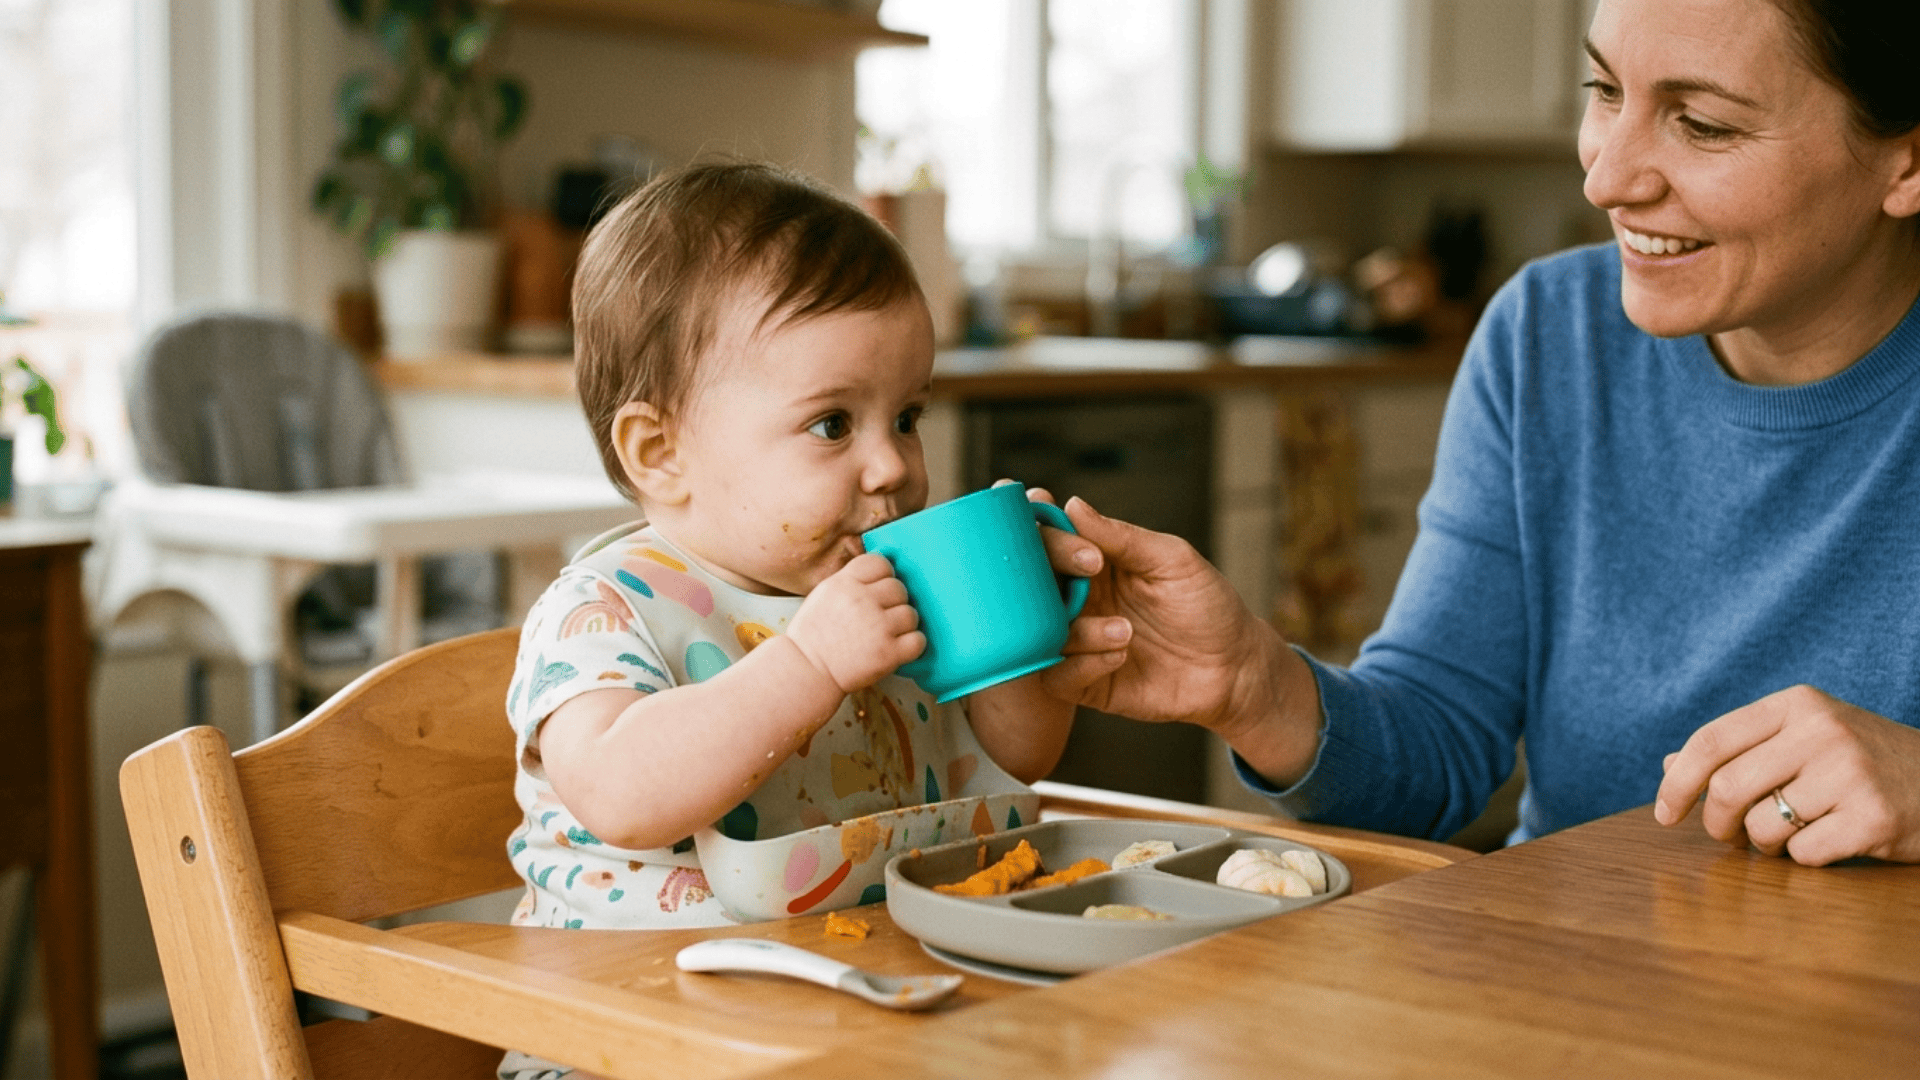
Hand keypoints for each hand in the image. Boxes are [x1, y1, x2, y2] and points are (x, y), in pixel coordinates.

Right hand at [786, 553, 923, 693]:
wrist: (806, 670)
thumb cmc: (814, 634)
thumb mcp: (825, 594)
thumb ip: (852, 581)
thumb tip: (882, 575)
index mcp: (844, 583)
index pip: (880, 563)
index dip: (883, 576)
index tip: (878, 590)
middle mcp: (862, 600)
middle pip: (899, 588)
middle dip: (893, 602)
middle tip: (881, 617)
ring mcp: (878, 627)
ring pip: (911, 614)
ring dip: (903, 624)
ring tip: (887, 634)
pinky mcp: (888, 653)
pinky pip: (918, 640)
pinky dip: (912, 645)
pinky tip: (898, 648)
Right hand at [1030, 494, 1290, 734]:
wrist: (1235, 668)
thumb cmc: (1208, 605)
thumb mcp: (1173, 561)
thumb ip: (1122, 537)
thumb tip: (1072, 506)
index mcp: (1093, 564)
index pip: (1048, 541)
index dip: (1043, 532)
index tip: (1059, 528)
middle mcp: (1078, 600)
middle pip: (1029, 586)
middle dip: (1045, 579)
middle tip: (1089, 573)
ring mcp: (1079, 643)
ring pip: (1041, 633)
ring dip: (1080, 630)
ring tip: (1127, 631)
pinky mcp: (1086, 684)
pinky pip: (1058, 677)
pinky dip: (1083, 666)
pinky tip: (1121, 656)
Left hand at [1655, 685, 1919, 865]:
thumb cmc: (1858, 763)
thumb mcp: (1801, 739)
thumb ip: (1738, 750)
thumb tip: (1667, 766)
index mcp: (1796, 705)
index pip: (1711, 741)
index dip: (1677, 782)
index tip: (1664, 814)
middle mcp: (1822, 731)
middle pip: (1728, 788)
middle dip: (1717, 823)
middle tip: (1729, 835)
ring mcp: (1851, 773)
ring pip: (1763, 826)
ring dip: (1764, 844)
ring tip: (1789, 833)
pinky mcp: (1874, 818)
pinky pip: (1803, 854)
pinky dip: (1803, 859)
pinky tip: (1827, 842)